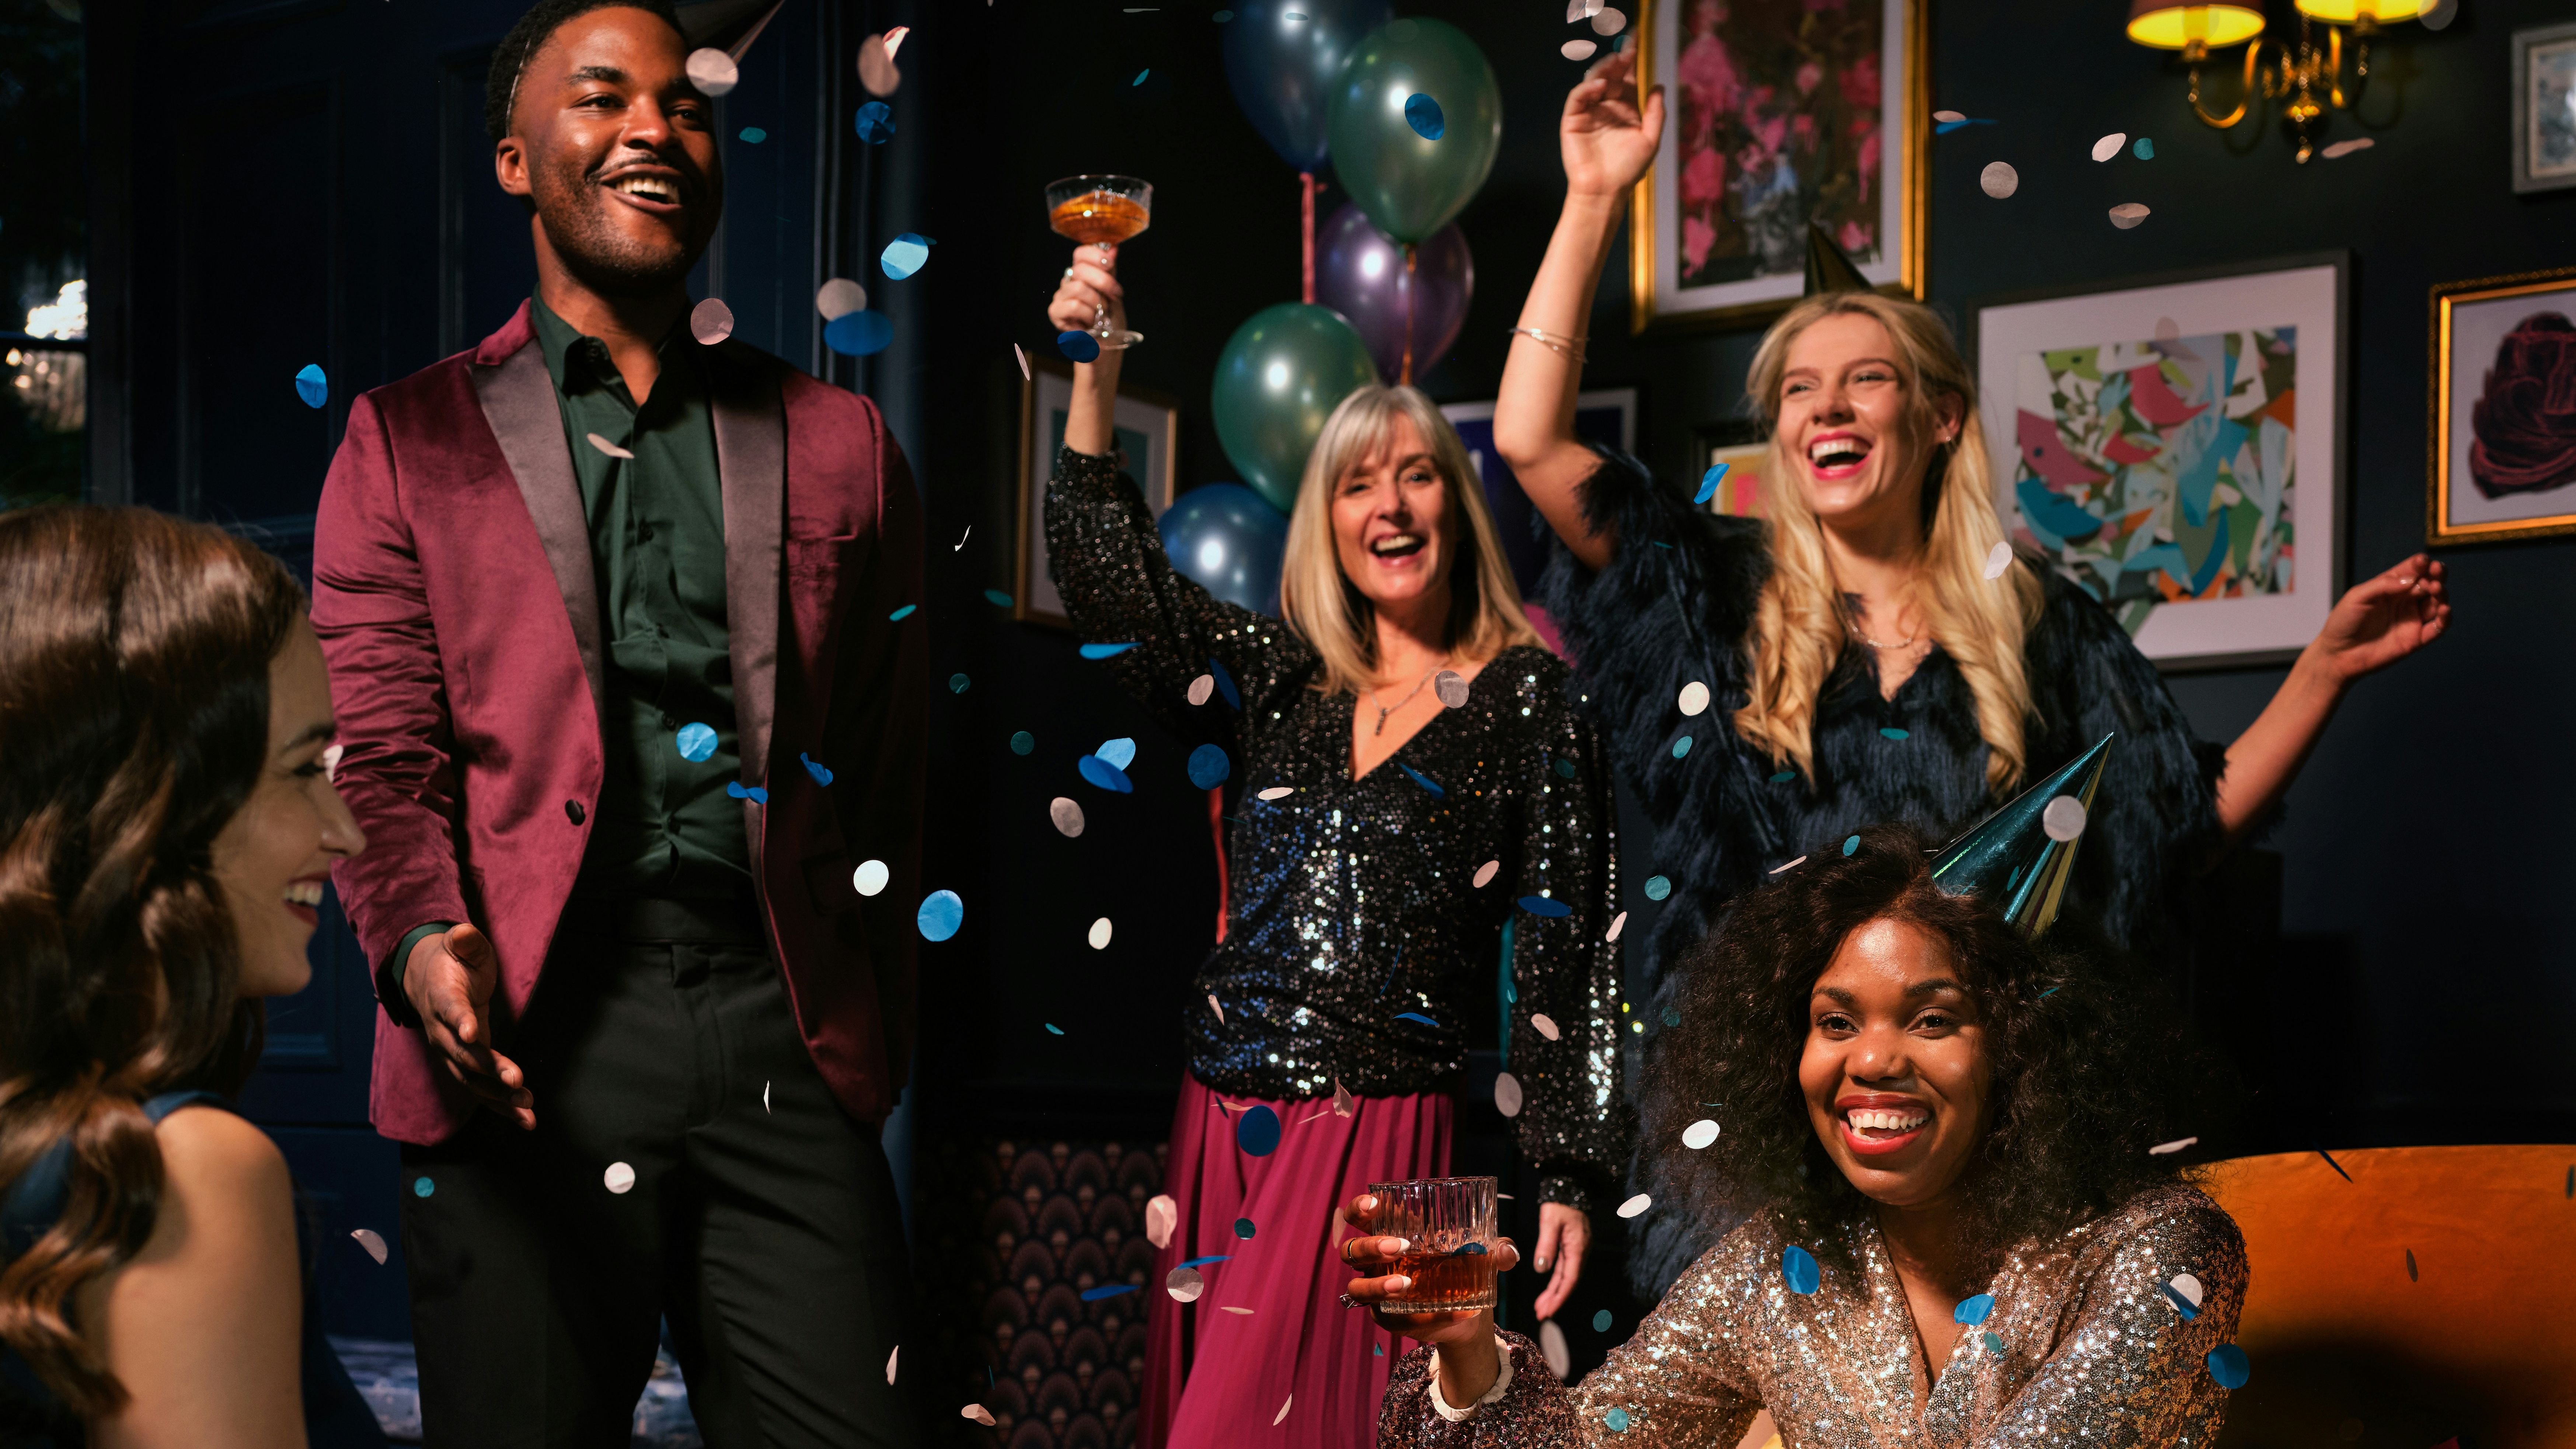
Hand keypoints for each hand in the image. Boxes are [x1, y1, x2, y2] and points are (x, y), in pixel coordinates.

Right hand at [404, 923, 533, 1128]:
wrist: (427, 979)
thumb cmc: (453, 961)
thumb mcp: (461, 945)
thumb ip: (465, 941)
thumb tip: (463, 933)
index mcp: (441, 997)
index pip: (449, 1010)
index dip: (459, 1020)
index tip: (471, 1031)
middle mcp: (441, 1030)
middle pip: (461, 1053)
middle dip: (488, 1069)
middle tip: (516, 1081)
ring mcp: (451, 1051)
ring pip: (471, 1079)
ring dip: (498, 1097)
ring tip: (527, 1111)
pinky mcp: (465, 1063)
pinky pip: (481, 1089)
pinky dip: (501, 1105)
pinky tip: (526, 1119)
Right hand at [1045, 243, 1126, 345]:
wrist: (1106, 347)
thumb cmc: (1110, 321)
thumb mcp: (1114, 292)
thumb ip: (1110, 271)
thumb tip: (1113, 247)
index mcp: (1081, 274)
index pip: (1080, 254)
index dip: (1096, 255)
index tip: (1110, 264)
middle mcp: (1069, 282)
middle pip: (1081, 268)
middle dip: (1104, 282)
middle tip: (1115, 295)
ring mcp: (1060, 297)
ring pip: (1078, 288)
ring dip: (1097, 303)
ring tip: (1101, 314)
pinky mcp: (1056, 313)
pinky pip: (1073, 306)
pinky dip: (1087, 314)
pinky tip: (1090, 323)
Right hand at [1336, 1194, 1517, 1346]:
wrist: (1469, 1310)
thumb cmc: (1464, 1266)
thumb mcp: (1482, 1254)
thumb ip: (1496, 1249)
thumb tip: (1508, 1251)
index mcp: (1389, 1233)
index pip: (1359, 1217)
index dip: (1359, 1208)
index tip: (1375, 1205)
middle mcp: (1376, 1262)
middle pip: (1351, 1250)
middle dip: (1371, 1245)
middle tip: (1400, 1246)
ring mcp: (1378, 1292)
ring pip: (1358, 1287)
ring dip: (1378, 1284)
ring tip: (1406, 1284)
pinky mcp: (1390, 1320)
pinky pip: (1395, 1320)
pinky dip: (1425, 1318)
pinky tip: (1454, 1313)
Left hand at [1530, 1203, 1590, 1320]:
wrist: (1569, 1189)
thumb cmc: (1559, 1204)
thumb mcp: (1550, 1222)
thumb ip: (1546, 1245)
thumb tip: (1542, 1268)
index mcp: (1577, 1248)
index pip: (1569, 1279)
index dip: (1559, 1297)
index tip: (1548, 1311)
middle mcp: (1580, 1253)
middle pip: (1567, 1282)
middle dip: (1555, 1300)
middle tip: (1541, 1315)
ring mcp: (1576, 1251)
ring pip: (1565, 1277)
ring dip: (1554, 1293)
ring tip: (1541, 1308)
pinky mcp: (1571, 1248)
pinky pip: (1564, 1269)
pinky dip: (1555, 1282)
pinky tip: (1548, 1291)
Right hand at [1562, 52, 1664, 199]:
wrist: (1605, 191)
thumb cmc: (1628, 170)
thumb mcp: (1650, 139)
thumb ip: (1656, 113)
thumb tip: (1659, 86)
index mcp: (1625, 109)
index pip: (1627, 77)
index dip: (1631, 59)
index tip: (1636, 39)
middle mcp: (1607, 107)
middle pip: (1611, 75)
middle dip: (1618, 60)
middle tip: (1627, 48)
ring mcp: (1589, 112)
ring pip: (1593, 81)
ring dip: (1604, 69)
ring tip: (1615, 62)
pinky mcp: (1573, 120)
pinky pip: (1578, 97)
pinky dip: (1587, 88)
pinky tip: (1600, 85)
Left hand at [2307, 553, 2450, 684]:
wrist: (2337, 654)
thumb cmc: (2344, 623)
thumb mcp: (2357, 597)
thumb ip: (2383, 585)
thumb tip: (2411, 578)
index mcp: (2390, 587)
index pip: (2412, 570)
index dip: (2421, 564)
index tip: (2424, 561)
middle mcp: (2405, 601)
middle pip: (2429, 583)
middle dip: (2436, 575)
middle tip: (2437, 571)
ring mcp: (2412, 619)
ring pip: (2436, 603)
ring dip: (2441, 593)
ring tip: (2436, 588)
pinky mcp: (2416, 638)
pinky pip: (2437, 628)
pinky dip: (2445, 618)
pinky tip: (2444, 609)